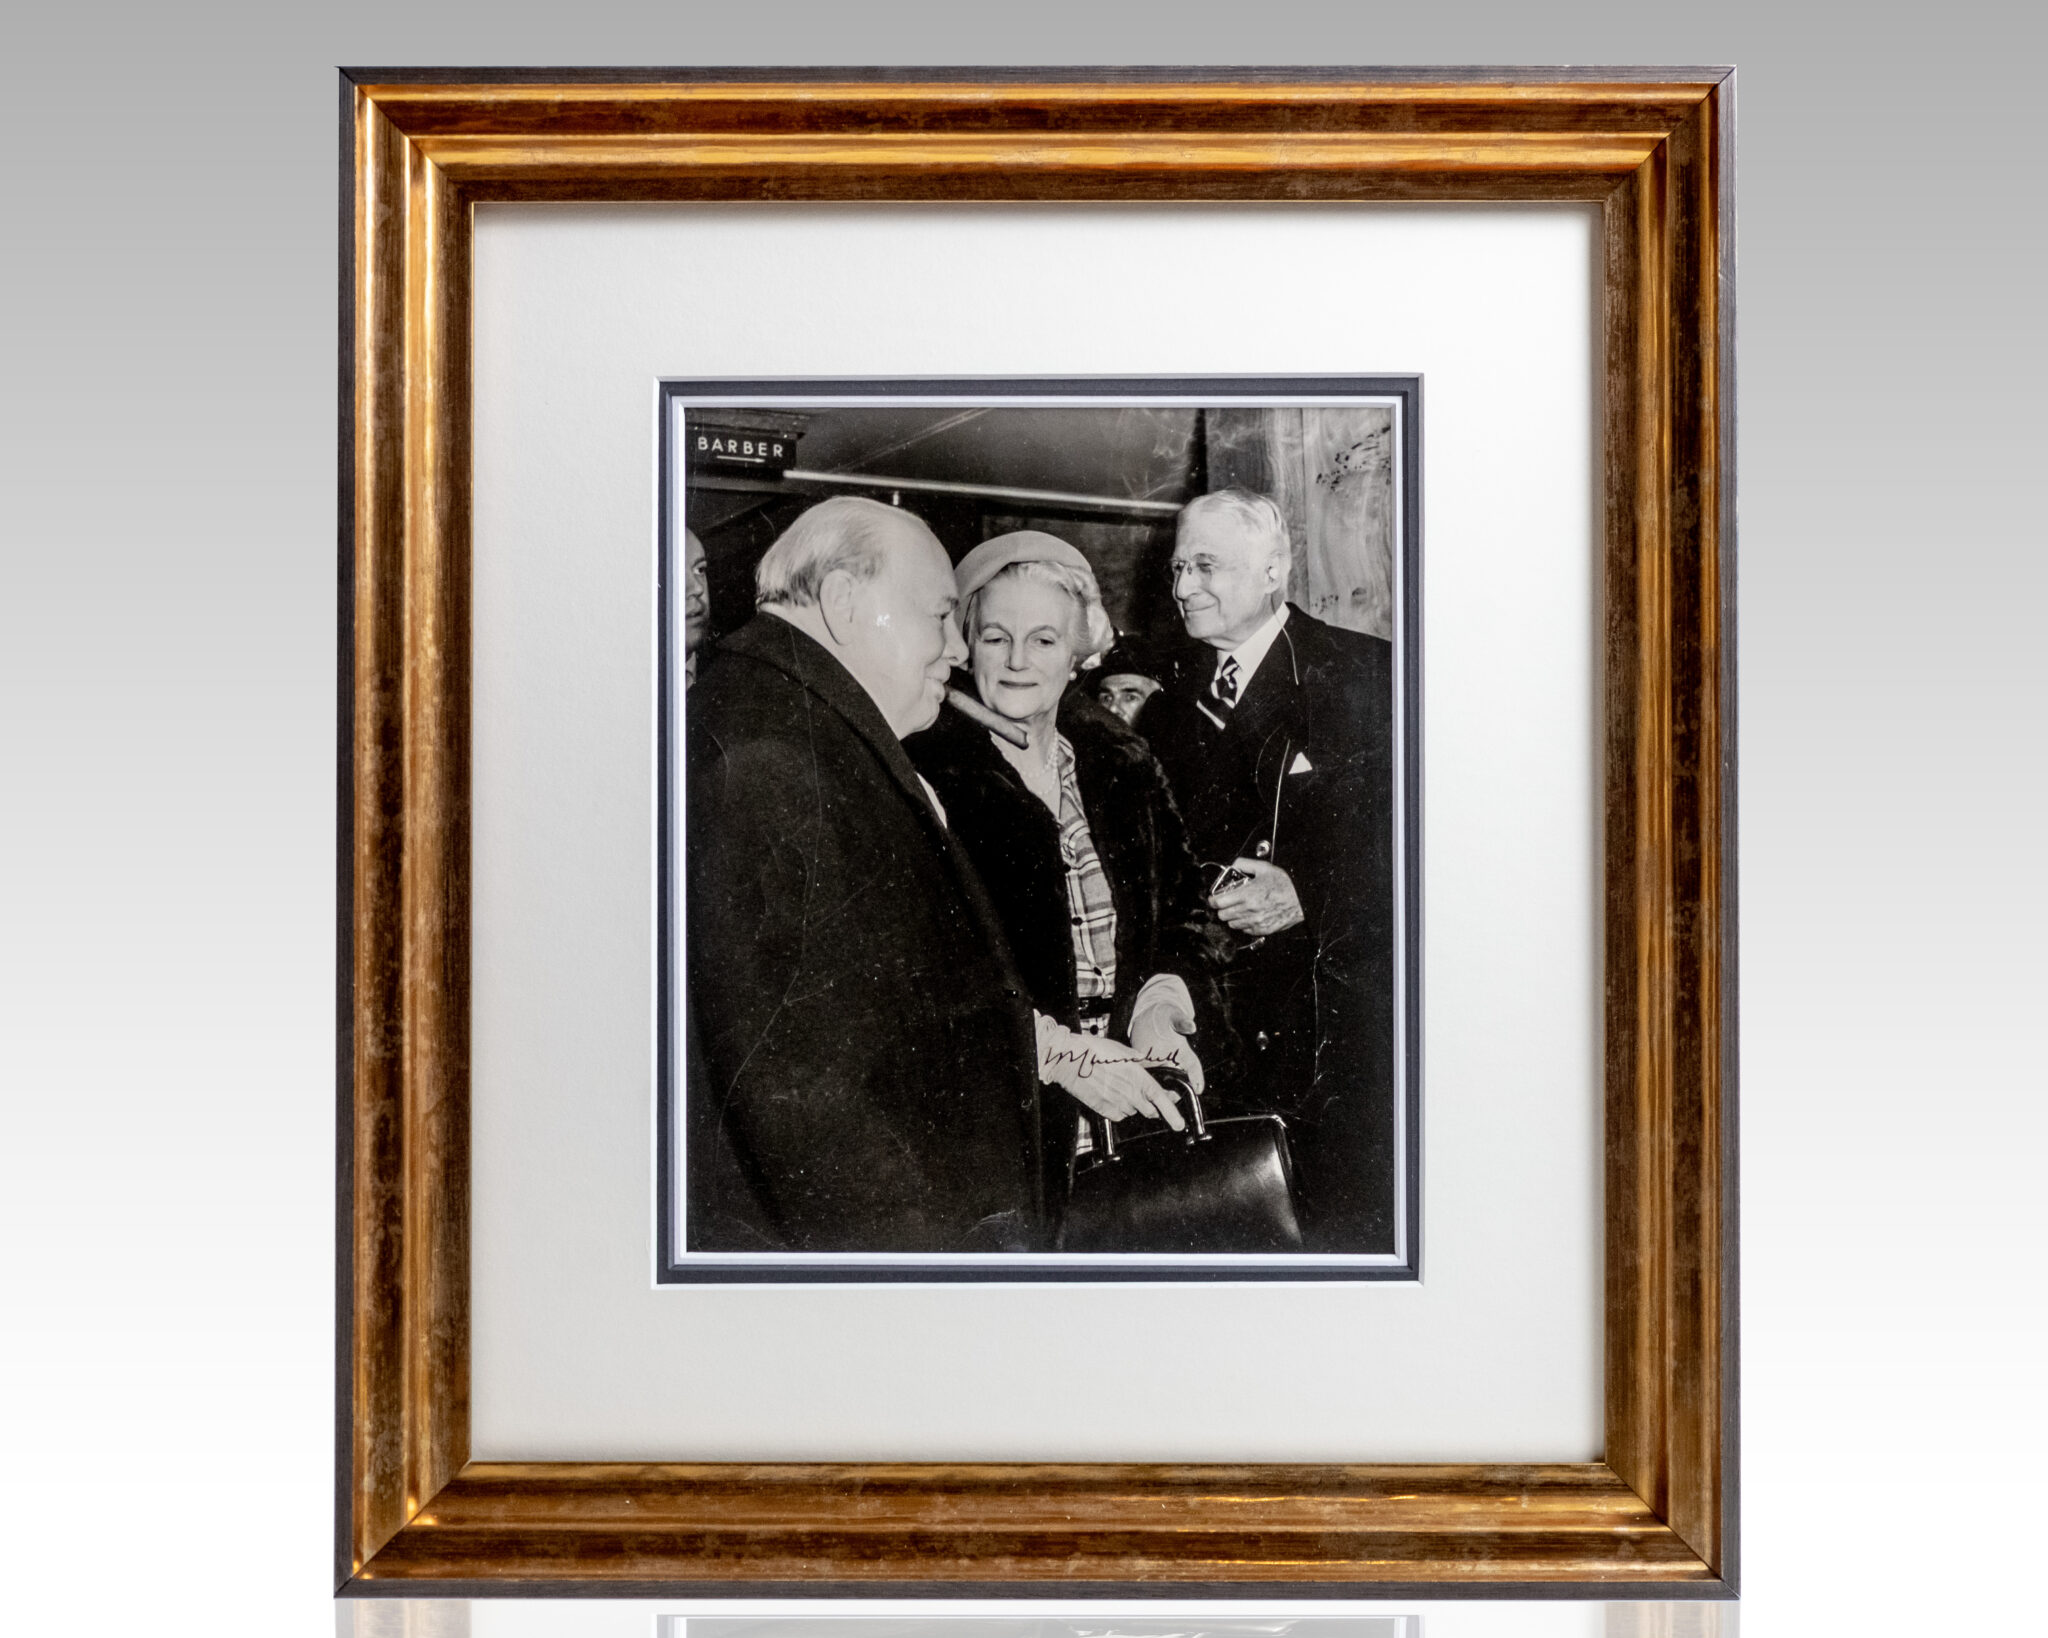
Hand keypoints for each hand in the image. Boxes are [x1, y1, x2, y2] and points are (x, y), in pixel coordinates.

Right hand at [1037, 1016, 1186, 1129]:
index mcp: (1137, 1077)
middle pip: (1150, 1111)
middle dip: (1154, 1109)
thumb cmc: (1093, 1051)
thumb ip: (1134, 1057)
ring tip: (1122, 1092)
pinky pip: (1118, 1116)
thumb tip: (1141, 1057)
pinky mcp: (1103, 1110)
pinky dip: (1119, 1110)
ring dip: (1134, 1106)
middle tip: (1152, 1103)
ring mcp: (1116, 1103)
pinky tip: (1112, 1098)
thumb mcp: (1119, 1049)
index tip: (1179, 1122)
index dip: (1173, 1112)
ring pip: (1133, 1112)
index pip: (1161, 1099)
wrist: (1070, 1061)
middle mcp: (1130, 1093)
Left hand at [1127, 991, 1205, 1095]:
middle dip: (1177, 1093)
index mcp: (1184, 1054)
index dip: (1197, 1079)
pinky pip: (1148, 1081)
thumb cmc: (1166, 1016)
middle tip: (1171, 1099)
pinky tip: (1139, 1092)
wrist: (1149, 1017)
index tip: (1198, 1089)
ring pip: (1164, 1086)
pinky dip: (1145, 1087)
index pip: (1193, 1067)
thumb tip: (1191, 1026)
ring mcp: (1160, 1068)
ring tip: (1155, 1099)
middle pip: (1179, 1083)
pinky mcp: (1147, 1069)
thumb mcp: (1174, 1017)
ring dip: (1161, 1093)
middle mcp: (1174, 1064)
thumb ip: (1181, 1022)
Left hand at [1208, 856, 1304, 938]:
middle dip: (1222, 909)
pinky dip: (1244, 924)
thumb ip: (1246, 864)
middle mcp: (1249, 910)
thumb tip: (1234, 865)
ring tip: (1238, 910)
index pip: (1219, 902)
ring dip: (1232, 917)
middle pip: (1223, 915)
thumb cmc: (1286, 885)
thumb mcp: (1265, 868)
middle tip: (1226, 904)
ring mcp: (1256, 922)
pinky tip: (1249, 916)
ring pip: (1232, 924)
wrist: (1303, 900)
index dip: (1213, 900)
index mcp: (1247, 894)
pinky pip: (1245, 930)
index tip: (1214, 899)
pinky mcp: (1262, 930)